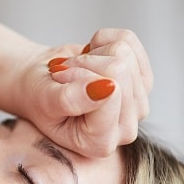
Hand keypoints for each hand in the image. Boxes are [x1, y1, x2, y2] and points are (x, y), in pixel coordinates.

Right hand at [13, 28, 152, 157]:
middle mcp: (124, 129)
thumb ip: (71, 100)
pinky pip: (128, 40)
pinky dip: (102, 41)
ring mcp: (137, 105)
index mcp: (100, 143)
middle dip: (86, 63)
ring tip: (77, 70)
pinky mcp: (143, 82)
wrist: (42, 84)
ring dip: (93, 54)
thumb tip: (106, 88)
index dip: (80, 75)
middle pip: (120, 70)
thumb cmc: (39, 97)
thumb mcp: (46, 101)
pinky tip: (90, 58)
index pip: (112, 91)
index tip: (60, 82)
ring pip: (124, 54)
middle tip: (67, 75)